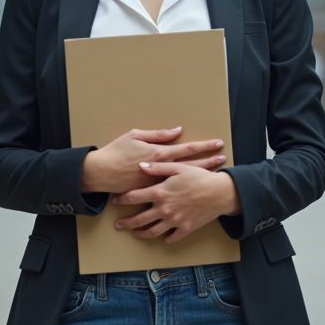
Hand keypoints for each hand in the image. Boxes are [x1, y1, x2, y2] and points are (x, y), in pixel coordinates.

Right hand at [81, 127, 226, 194]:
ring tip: (214, 175)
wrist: (101, 173)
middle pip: (191, 166)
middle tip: (223, 159)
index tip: (218, 144)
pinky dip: (184, 191)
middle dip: (209, 162)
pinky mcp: (150, 193)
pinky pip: (172, 193)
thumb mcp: (136, 135)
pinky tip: (193, 191)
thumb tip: (176, 130)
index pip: (188, 149)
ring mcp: (157, 184)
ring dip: (200, 177)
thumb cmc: (117, 152)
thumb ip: (158, 134)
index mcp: (159, 154)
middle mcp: (162, 170)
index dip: (204, 146)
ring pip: (184, 181)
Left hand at [111, 164, 239, 242]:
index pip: (134, 197)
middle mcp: (164, 209)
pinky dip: (165, 238)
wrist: (220, 193)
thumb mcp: (178, 168)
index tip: (115, 200)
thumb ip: (157, 168)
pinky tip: (162, 237)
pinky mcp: (185, 228)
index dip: (122, 199)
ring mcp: (174, 221)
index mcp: (160, 192)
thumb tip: (140, 166)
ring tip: (135, 233)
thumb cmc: (200, 177)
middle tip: (118, 225)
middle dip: (126, 223)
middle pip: (139, 219)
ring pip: (153, 231)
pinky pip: (172, 237)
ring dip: (141, 233)